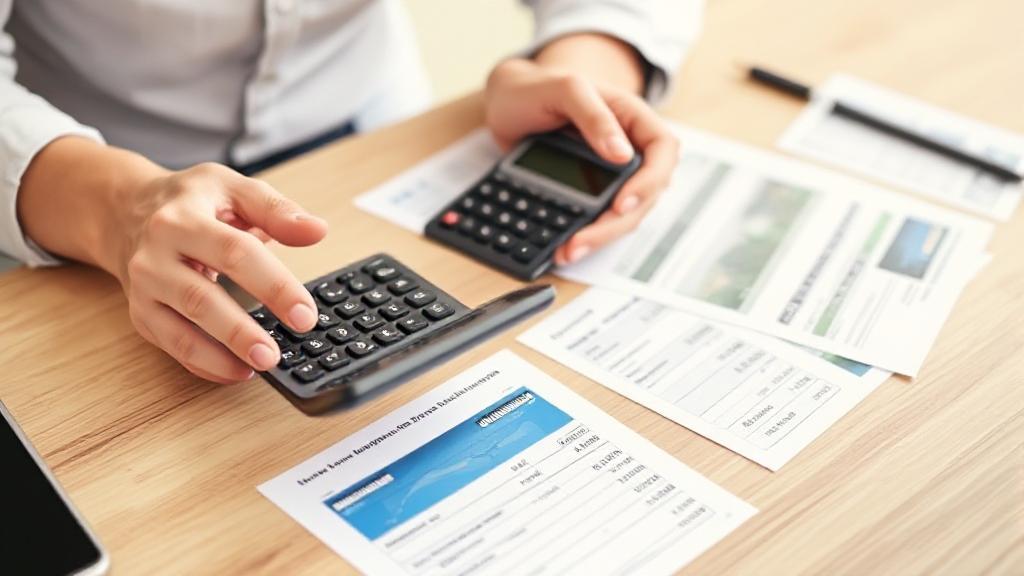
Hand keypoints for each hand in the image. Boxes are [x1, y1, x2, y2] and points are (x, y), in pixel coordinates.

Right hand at [110, 163, 326, 382]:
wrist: (124, 210)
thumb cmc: (190, 201)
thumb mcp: (232, 187)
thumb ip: (276, 209)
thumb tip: (316, 230)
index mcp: (183, 218)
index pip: (235, 253)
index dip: (274, 286)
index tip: (305, 314)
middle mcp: (155, 254)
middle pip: (200, 298)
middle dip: (240, 331)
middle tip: (275, 355)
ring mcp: (144, 287)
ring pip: (179, 329)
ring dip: (220, 355)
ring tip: (259, 367)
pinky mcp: (141, 312)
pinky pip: (172, 345)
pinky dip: (204, 364)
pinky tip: (236, 371)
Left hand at [484, 58, 678, 264]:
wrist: (508, 101)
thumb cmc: (537, 87)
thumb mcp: (566, 89)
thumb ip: (594, 116)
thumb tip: (621, 154)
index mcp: (632, 118)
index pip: (662, 151)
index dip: (650, 181)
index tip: (621, 203)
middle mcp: (628, 148)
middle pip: (645, 194)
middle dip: (616, 222)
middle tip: (583, 239)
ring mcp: (611, 173)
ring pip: (624, 214)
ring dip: (600, 237)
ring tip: (569, 250)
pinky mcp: (591, 191)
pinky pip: (599, 218)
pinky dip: (586, 235)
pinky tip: (565, 245)